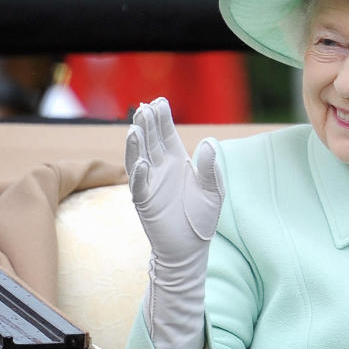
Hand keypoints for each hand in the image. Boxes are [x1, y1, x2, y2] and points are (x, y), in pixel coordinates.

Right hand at [125, 97, 223, 258]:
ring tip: (136, 129)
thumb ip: (210, 168)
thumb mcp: (212, 191)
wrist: (190, 247)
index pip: (167, 135)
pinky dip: (139, 176)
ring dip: (137, 145)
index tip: (159, 101)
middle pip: (151, 141)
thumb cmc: (202, 218)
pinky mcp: (145, 203)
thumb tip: (209, 142)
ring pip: (139, 159)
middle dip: (147, 124)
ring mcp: (150, 184)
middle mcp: (160, 169)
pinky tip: (143, 164)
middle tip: (144, 107)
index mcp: (177, 162)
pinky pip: (139, 187)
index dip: (163, 119)